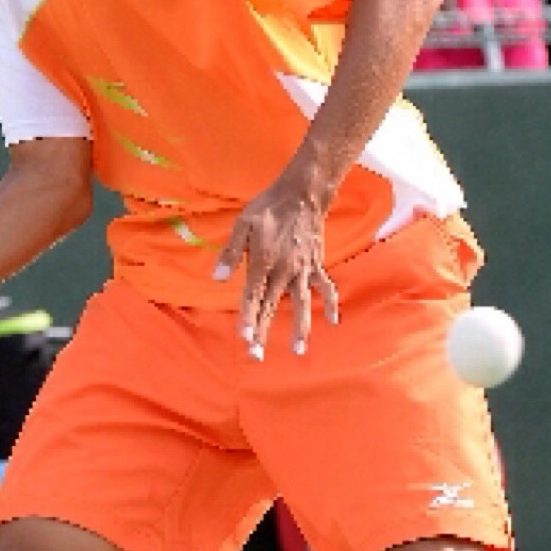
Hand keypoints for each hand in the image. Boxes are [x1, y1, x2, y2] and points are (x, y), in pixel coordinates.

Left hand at [213, 176, 339, 358]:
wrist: (302, 194)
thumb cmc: (268, 208)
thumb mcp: (243, 224)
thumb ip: (231, 252)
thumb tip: (218, 278)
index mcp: (263, 261)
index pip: (253, 296)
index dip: (249, 318)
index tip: (246, 338)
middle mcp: (284, 270)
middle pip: (272, 306)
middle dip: (264, 332)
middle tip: (257, 356)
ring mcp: (302, 270)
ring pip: (301, 304)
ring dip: (300, 328)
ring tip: (299, 351)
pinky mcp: (315, 265)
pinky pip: (324, 287)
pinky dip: (329, 304)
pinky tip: (332, 322)